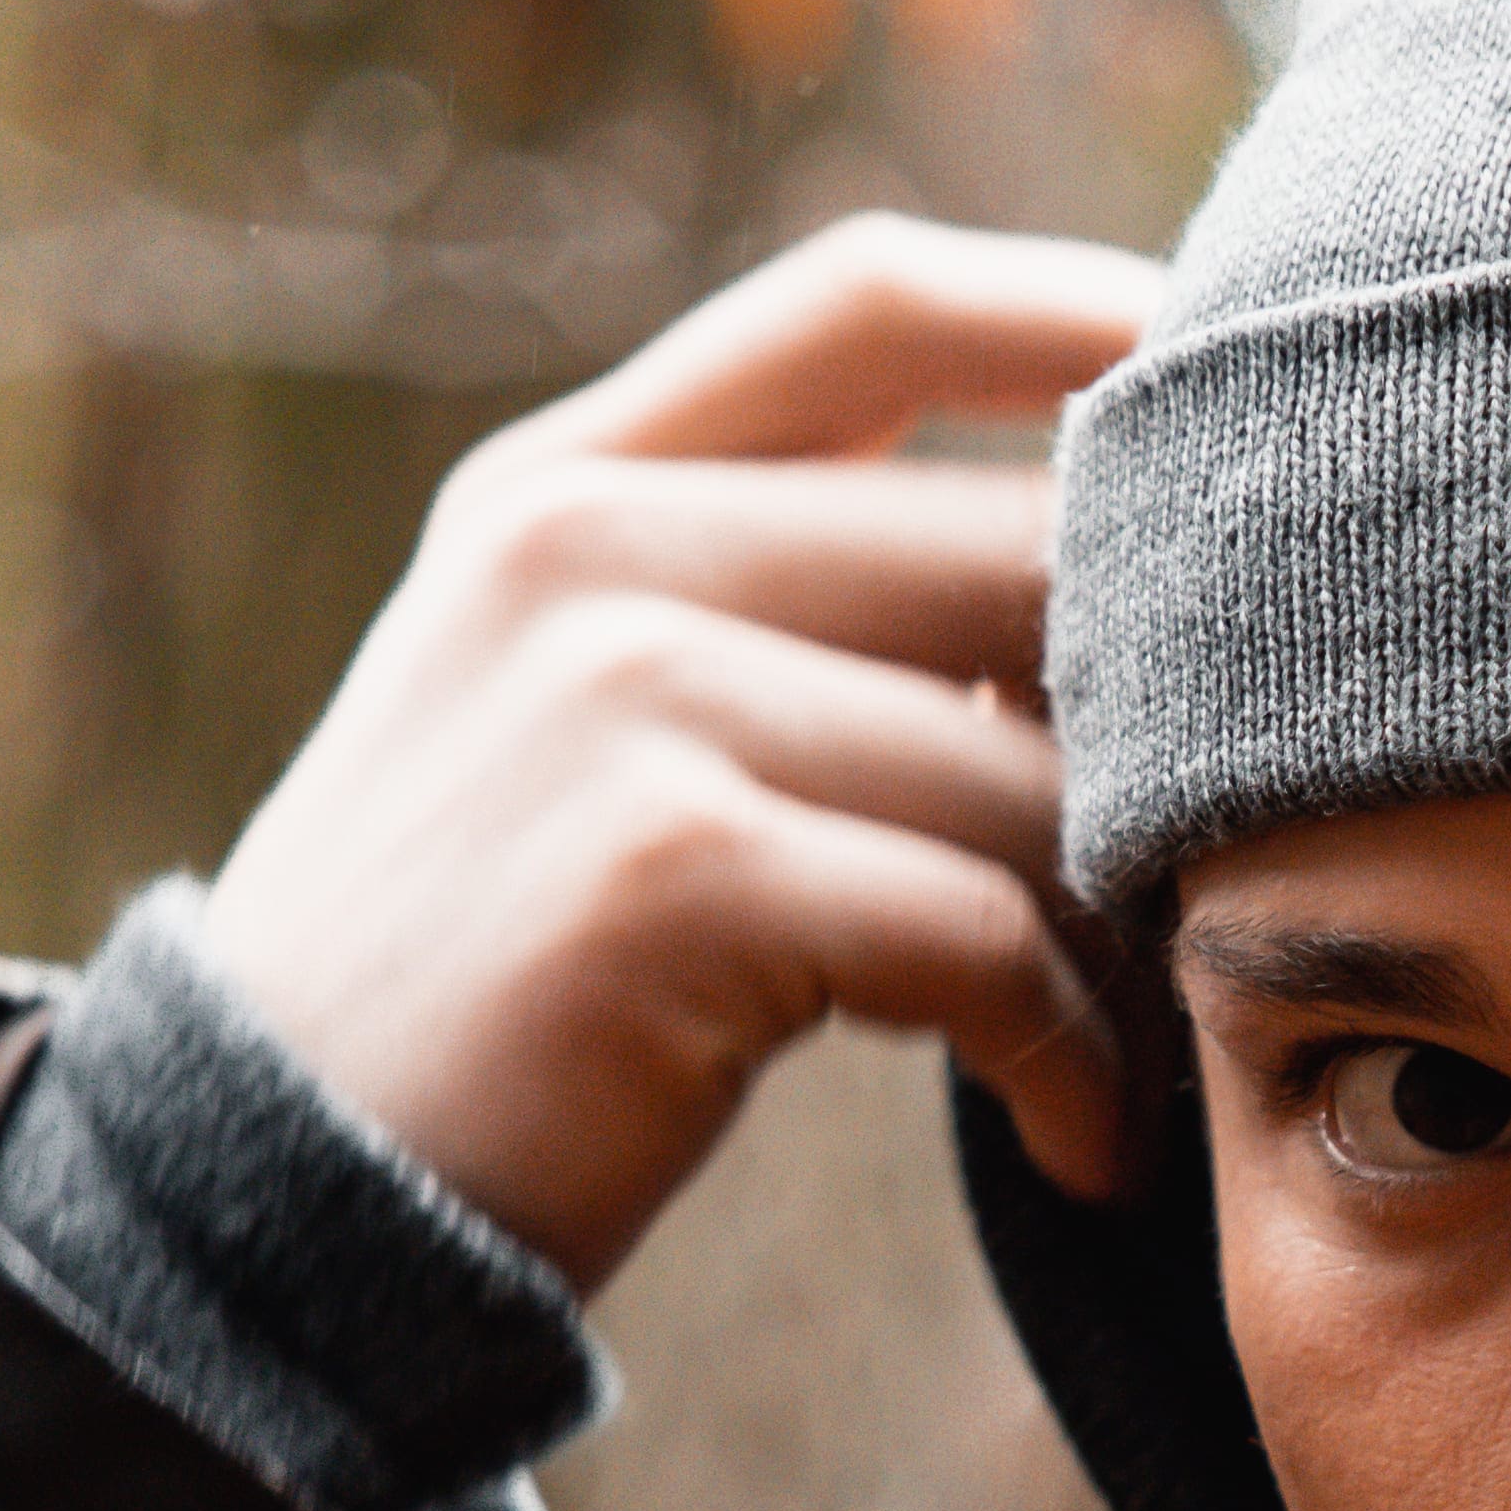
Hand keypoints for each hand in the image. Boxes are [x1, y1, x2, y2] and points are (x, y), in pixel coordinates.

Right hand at [197, 212, 1161, 1290]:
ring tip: (1154, 1057)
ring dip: (1131, 943)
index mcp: (572, 485)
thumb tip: (1095, 568)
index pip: (870, 304)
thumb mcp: (568, 722)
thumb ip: (765, 604)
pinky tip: (1080, 1143)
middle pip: (1017, 551)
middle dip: (1172, 724)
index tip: (1245, 399)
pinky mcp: (669, 869)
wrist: (259, 1207)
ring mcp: (621, 696)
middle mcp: (590, 550)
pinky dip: (1069, 1057)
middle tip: (1251, 872)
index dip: (1081, 318)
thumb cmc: (480, 986)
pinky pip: (982, 934)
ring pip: (1026, 778)